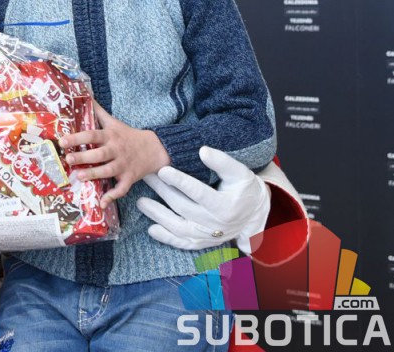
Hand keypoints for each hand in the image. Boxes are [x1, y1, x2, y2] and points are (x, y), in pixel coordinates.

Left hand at [60, 101, 169, 206]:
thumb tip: (85, 95)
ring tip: (79, 176)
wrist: (155, 148)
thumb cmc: (128, 135)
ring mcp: (123, 165)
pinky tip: (101, 204)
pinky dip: (112, 197)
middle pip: (99, 153)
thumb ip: (98, 112)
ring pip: (108, 171)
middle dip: (83, 156)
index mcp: (110, 136)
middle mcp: (116, 150)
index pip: (92, 134)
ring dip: (94, 174)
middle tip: (68, 159)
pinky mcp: (129, 177)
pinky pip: (121, 189)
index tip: (63, 141)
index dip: (77, 137)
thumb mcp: (114, 122)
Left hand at [137, 146, 269, 253]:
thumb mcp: (239, 172)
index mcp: (226, 207)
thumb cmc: (244, 189)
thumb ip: (222, 162)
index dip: (180, 181)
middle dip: (162, 191)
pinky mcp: (201, 243)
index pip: (199, 193)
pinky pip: (181, 243)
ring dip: (158, 215)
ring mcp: (207, 236)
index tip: (162, 170)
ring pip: (178, 227)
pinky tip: (151, 228)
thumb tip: (202, 151)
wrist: (253, 213)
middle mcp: (216, 225)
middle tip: (146, 176)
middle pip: (183, 207)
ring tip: (140, 202)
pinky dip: (166, 238)